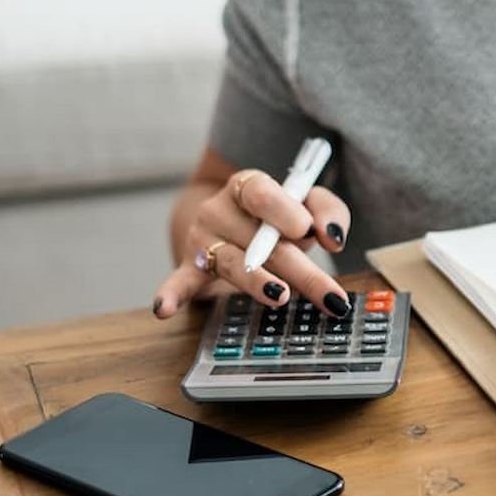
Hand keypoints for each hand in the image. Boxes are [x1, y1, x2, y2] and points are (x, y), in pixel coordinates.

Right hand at [153, 169, 353, 318]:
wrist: (232, 220)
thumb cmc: (280, 215)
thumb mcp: (308, 204)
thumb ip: (327, 212)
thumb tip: (332, 237)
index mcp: (248, 185)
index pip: (261, 194)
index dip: (283, 212)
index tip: (306, 231)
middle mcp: (219, 209)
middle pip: (260, 241)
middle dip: (300, 271)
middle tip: (331, 296)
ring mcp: (202, 240)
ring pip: (233, 264)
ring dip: (257, 282)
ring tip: (280, 295)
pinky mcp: (191, 268)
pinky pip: (181, 281)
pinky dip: (171, 295)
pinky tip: (163, 309)